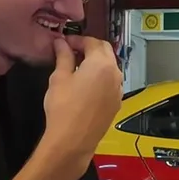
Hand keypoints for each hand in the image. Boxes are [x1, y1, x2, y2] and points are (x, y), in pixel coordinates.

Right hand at [42, 37, 122, 165]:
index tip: (65, 42)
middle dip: (90, 48)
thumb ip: (63, 56)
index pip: (92, 42)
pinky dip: (101, 77)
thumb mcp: (59, 77)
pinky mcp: (117, 103)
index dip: (77, 40)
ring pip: (110, 67)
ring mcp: (119, 89)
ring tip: (78, 67)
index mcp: (101, 64)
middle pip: (105, 51)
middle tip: (72, 51)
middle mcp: (115, 74)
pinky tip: (87, 84)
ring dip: (96, 62)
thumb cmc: (64, 107)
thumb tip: (61, 43)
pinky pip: (111, 83)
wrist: (73, 140)